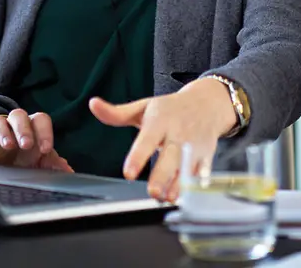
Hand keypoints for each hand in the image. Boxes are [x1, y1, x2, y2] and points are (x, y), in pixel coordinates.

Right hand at [0, 108, 72, 171]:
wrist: (0, 158)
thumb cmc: (23, 156)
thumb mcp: (38, 161)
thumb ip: (52, 163)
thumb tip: (67, 170)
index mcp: (33, 126)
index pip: (40, 120)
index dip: (44, 132)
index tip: (45, 148)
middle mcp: (16, 123)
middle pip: (20, 116)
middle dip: (24, 130)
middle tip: (26, 145)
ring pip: (0, 121)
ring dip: (4, 132)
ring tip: (8, 146)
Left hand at [90, 78, 237, 201]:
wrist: (207, 102)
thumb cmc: (170, 108)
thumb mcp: (144, 106)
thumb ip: (117, 113)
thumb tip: (93, 104)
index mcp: (160, 120)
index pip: (148, 139)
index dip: (138, 157)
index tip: (128, 173)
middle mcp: (178, 133)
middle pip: (170, 157)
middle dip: (162, 176)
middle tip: (152, 191)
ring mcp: (194, 145)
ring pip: (186, 168)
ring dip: (177, 185)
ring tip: (166, 198)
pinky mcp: (206, 155)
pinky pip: (202, 172)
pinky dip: (195, 185)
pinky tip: (185, 195)